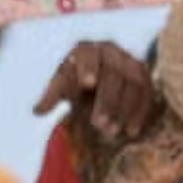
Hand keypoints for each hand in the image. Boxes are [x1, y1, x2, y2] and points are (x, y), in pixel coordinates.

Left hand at [31, 41, 153, 139]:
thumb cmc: (73, 84)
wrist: (93, 84)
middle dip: (106, 101)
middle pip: (111, 75)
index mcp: (86, 50)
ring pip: (131, 84)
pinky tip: (132, 131)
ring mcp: (129, 61)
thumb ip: (52, 96)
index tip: (87, 83)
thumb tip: (38, 110)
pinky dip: (139, 112)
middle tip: (98, 124)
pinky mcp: (142, 76)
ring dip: (123, 110)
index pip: (87, 55)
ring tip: (112, 133)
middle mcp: (110, 51)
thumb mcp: (61, 87)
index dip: (88, 68)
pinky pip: (145, 93)